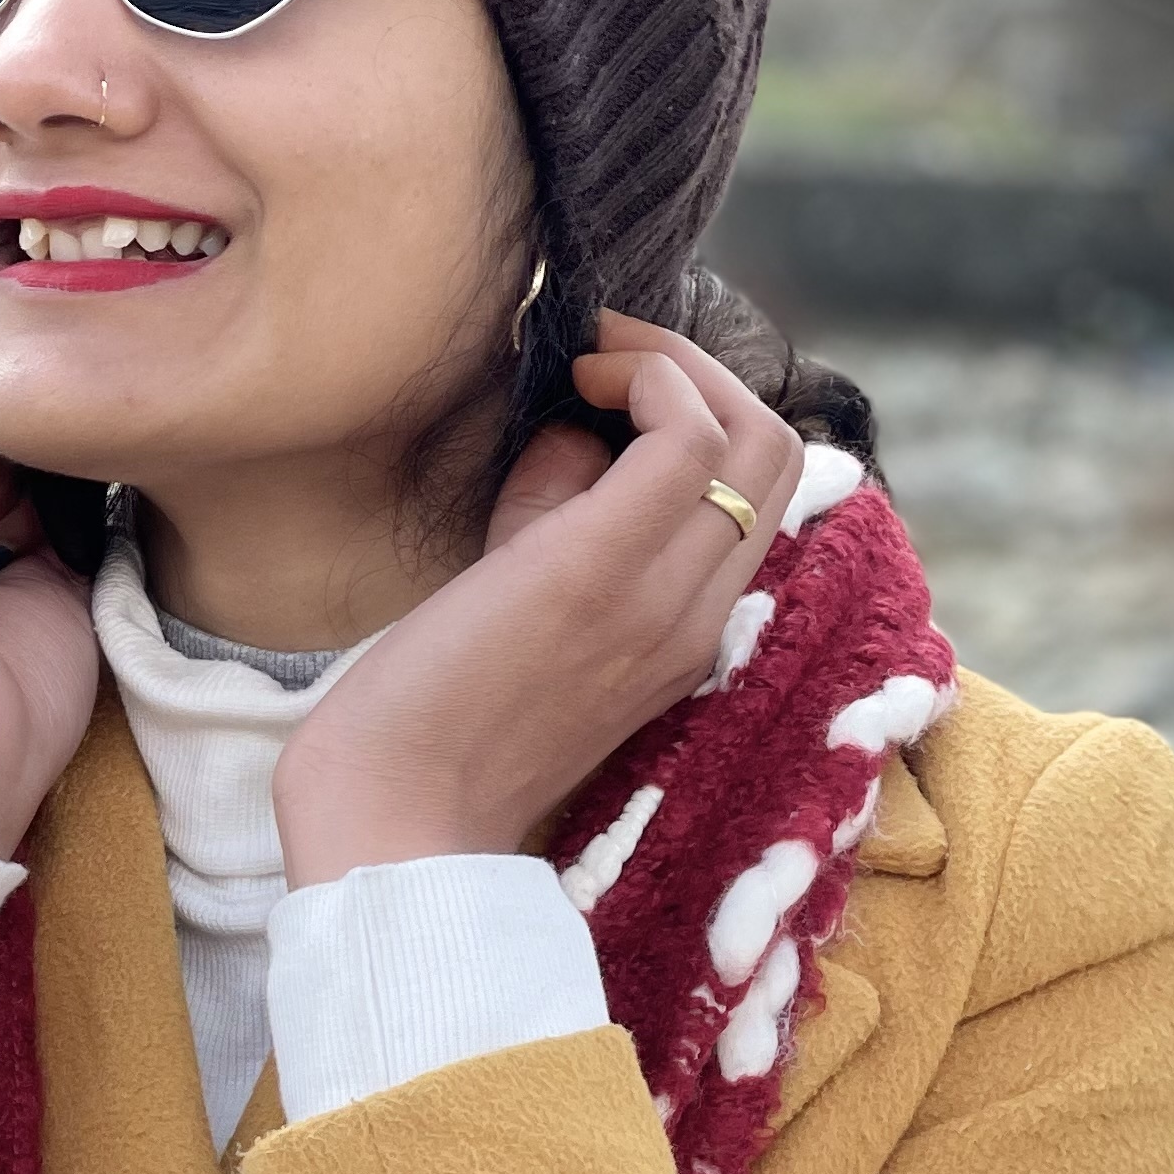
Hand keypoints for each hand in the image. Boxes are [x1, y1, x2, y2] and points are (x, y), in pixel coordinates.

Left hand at [271, 315, 806, 882]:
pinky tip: (577, 383)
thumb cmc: (434, 715)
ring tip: (592, 364)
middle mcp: (701, 618)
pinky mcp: (602, 567)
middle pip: (781, 455)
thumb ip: (561, 512)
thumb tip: (577, 425)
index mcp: (690, 637)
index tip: (614, 394)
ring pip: (756, 434)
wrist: (393, 812)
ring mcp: (663, 595)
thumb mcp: (526, 599)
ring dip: (677, 364)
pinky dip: (647, 377)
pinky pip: (685, 435)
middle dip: (704, 374)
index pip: (763, 500)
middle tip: (610, 360)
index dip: (706, 418)